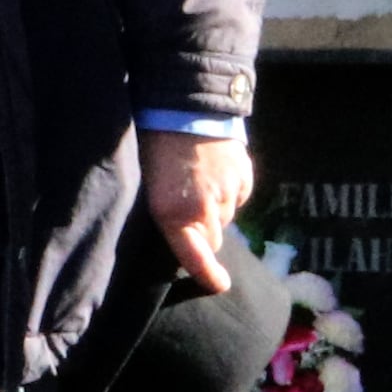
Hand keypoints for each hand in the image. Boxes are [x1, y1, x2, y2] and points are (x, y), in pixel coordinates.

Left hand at [143, 128, 251, 297]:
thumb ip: (166, 215)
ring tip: (198, 183)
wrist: (182, 106)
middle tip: (188, 211)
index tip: (219, 285)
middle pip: (213, 240)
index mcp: (172, 215)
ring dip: (214, 210)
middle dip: (203, 234)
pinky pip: (238, 197)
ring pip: (225, 218)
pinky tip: (214, 172)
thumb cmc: (153, 146)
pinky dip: (228, 192)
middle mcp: (203, 210)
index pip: (195, 257)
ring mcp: (227, 193)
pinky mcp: (243, 177)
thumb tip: (183, 235)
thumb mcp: (148, 186)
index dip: (208, 275)